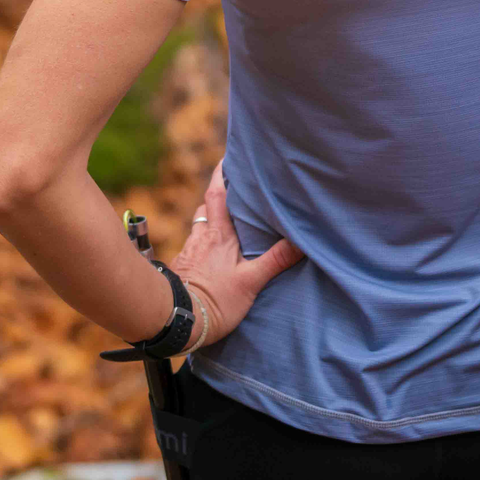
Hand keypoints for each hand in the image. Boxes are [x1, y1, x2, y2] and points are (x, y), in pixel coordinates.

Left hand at [167, 160, 304, 350]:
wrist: (178, 320)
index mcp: (219, 234)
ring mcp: (188, 252)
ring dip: (208, 220)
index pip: (217, 194)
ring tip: (223, 223)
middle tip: (230, 191)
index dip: (221, 175)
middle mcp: (201, 237)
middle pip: (206, 206)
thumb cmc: (216, 301)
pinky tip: (208, 255)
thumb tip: (301, 242)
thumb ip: (275, 260)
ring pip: (198, 226)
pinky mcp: (180, 267)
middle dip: (217, 196)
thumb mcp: (251, 282)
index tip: (227, 158)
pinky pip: (191, 247)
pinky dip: (200, 243)